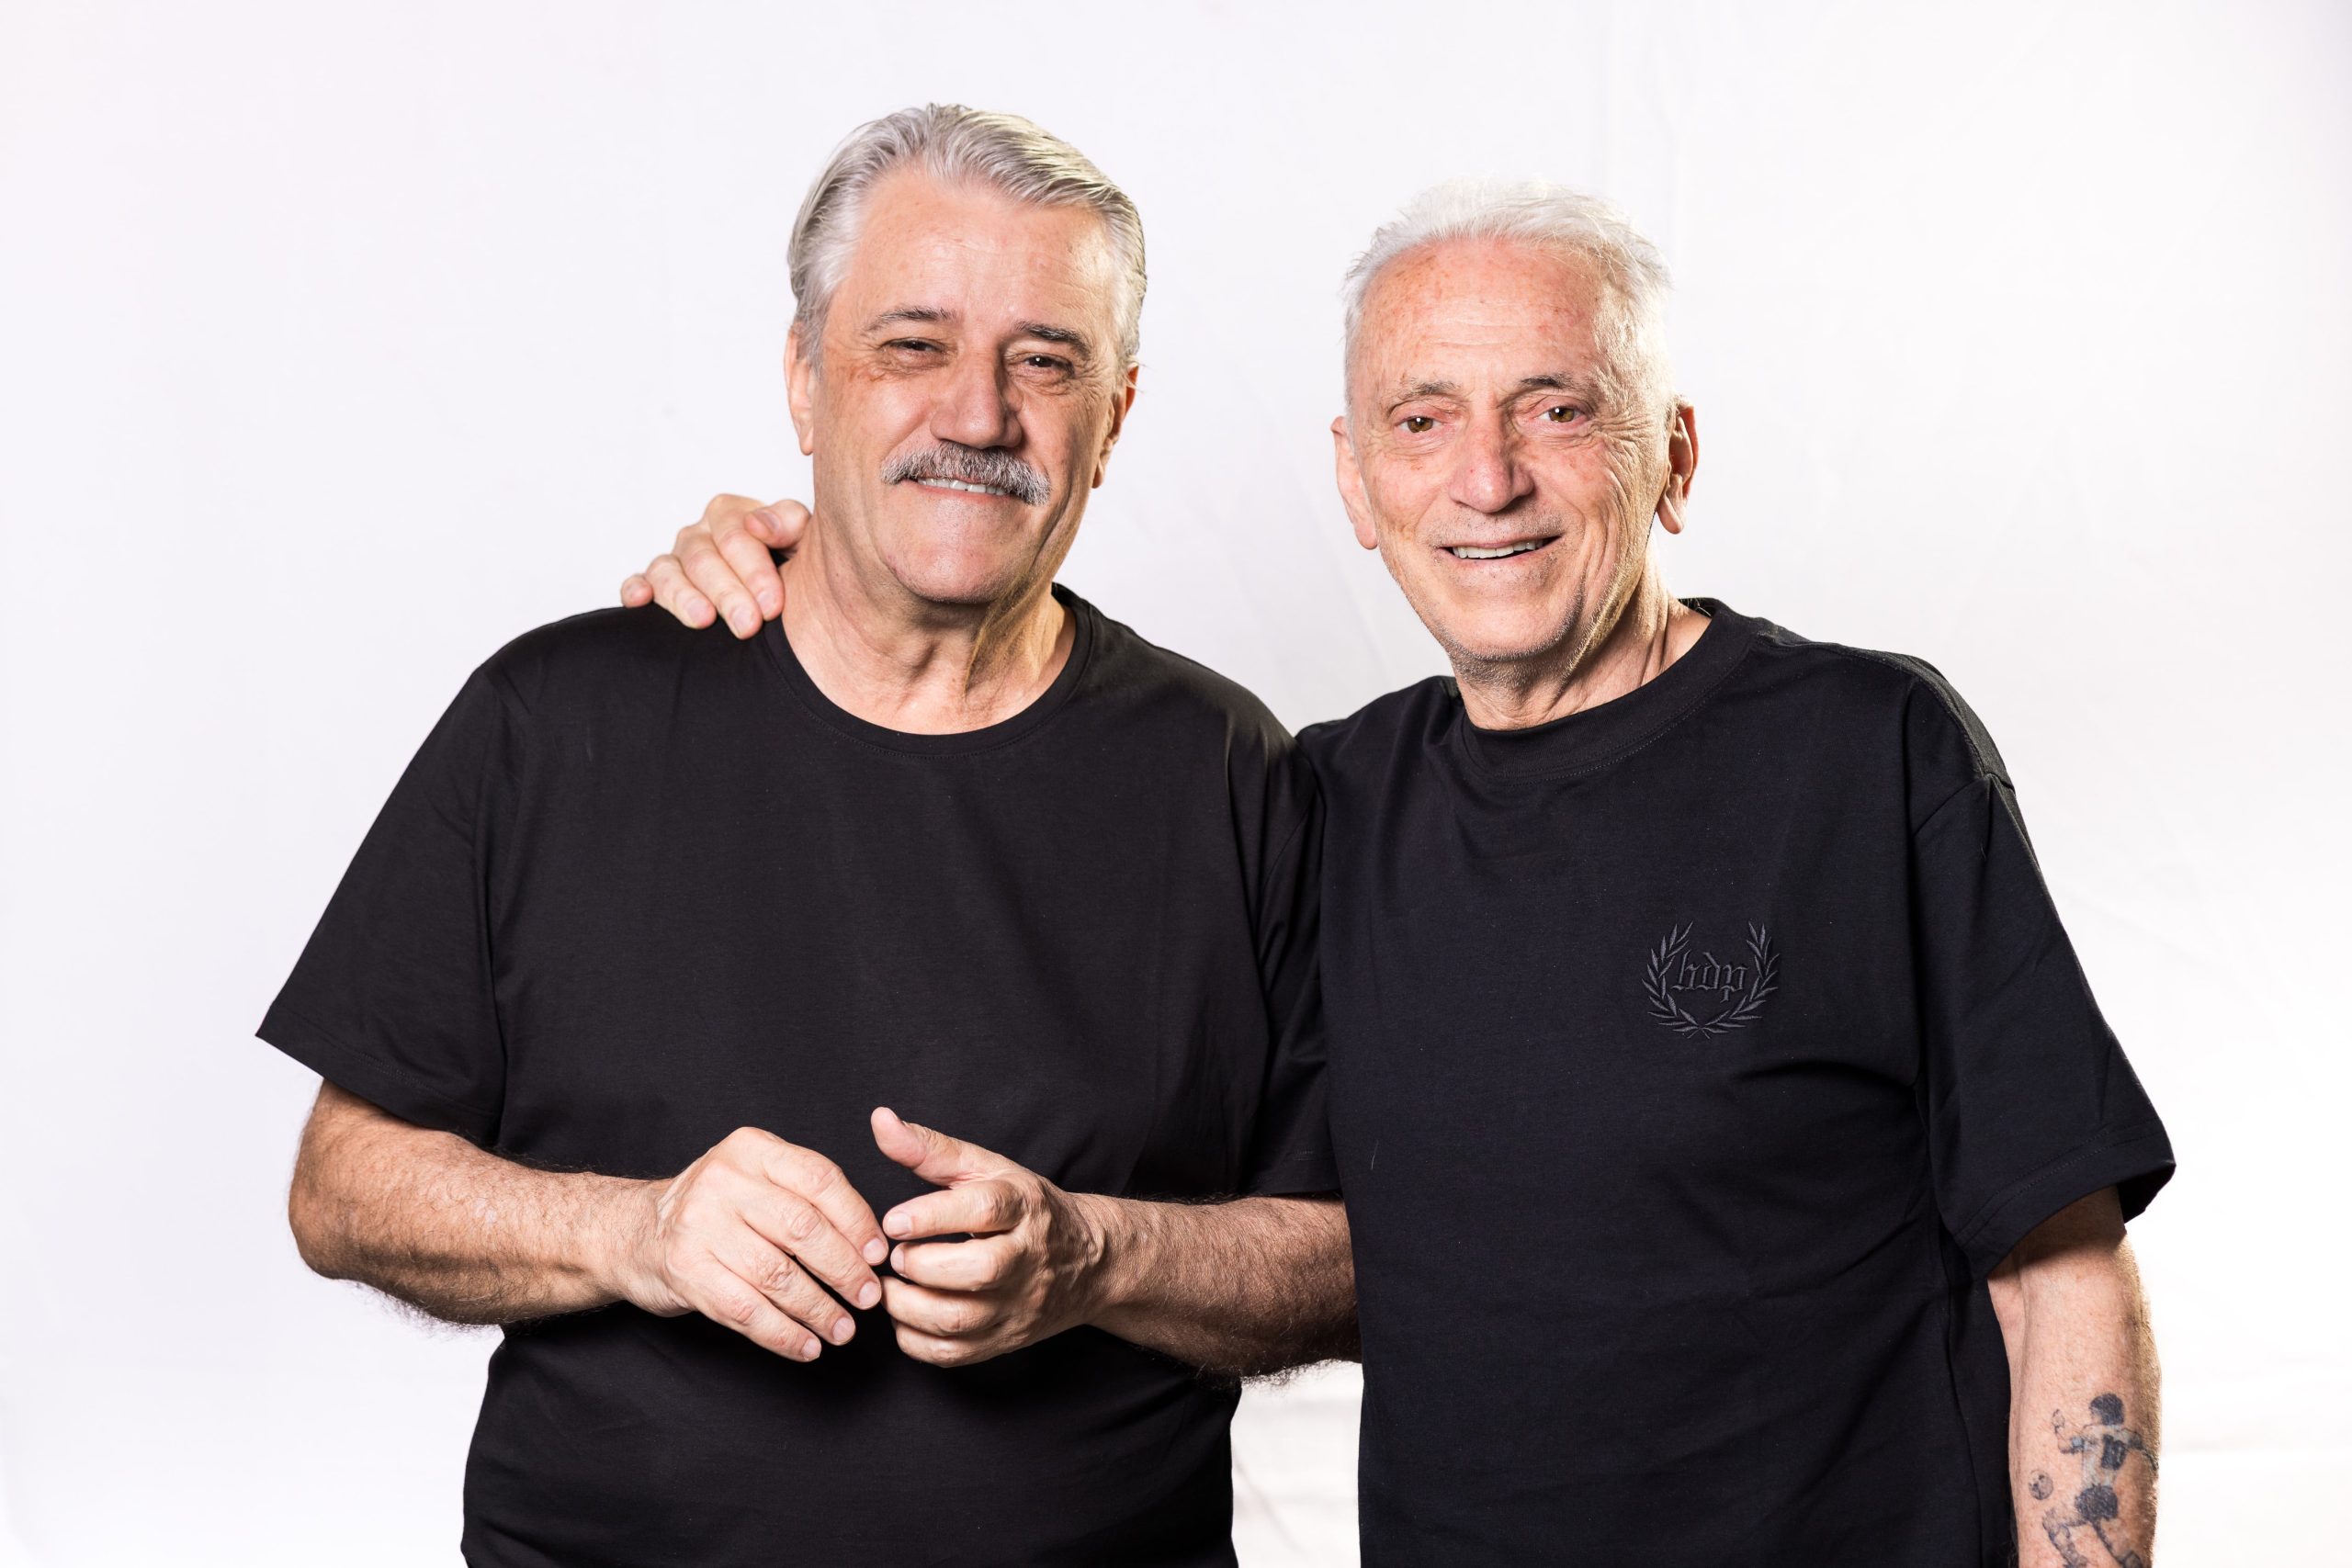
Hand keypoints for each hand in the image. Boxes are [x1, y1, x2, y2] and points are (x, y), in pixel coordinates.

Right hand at [603, 1126, 888, 1361]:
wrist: (638, 1232)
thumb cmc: (718, 1209)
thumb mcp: (757, 1179)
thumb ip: (807, 1197)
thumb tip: (871, 1246)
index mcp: (752, 1149)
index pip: (820, 1180)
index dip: (856, 1220)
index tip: (877, 1254)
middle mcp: (724, 1180)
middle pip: (802, 1229)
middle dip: (844, 1270)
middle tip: (868, 1298)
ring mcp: (700, 1225)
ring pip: (776, 1275)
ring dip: (818, 1310)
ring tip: (842, 1329)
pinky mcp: (685, 1270)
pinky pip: (746, 1310)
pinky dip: (782, 1334)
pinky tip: (806, 1346)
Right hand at [619, 494, 808, 637]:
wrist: (787, 596)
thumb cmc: (793, 566)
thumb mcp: (803, 541)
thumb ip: (790, 524)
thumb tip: (759, 524)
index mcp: (731, 514)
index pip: (735, 534)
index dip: (754, 570)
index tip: (773, 605)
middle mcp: (699, 534)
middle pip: (703, 558)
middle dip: (727, 594)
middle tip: (748, 625)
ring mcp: (675, 559)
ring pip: (667, 571)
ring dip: (684, 597)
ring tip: (704, 620)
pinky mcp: (656, 585)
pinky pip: (637, 582)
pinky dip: (635, 589)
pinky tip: (642, 601)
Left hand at [870, 1107, 1112, 1367]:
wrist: (1089, 1263)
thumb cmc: (1027, 1210)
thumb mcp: (988, 1169)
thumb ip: (931, 1149)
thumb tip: (880, 1121)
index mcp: (1025, 1207)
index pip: (985, 1210)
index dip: (933, 1216)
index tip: (893, 1220)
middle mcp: (1028, 1258)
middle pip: (979, 1269)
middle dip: (922, 1265)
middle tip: (897, 1255)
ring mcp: (1019, 1305)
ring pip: (962, 1319)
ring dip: (910, 1306)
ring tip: (893, 1285)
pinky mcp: (1006, 1340)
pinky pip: (953, 1353)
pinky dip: (916, 1340)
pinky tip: (906, 1314)